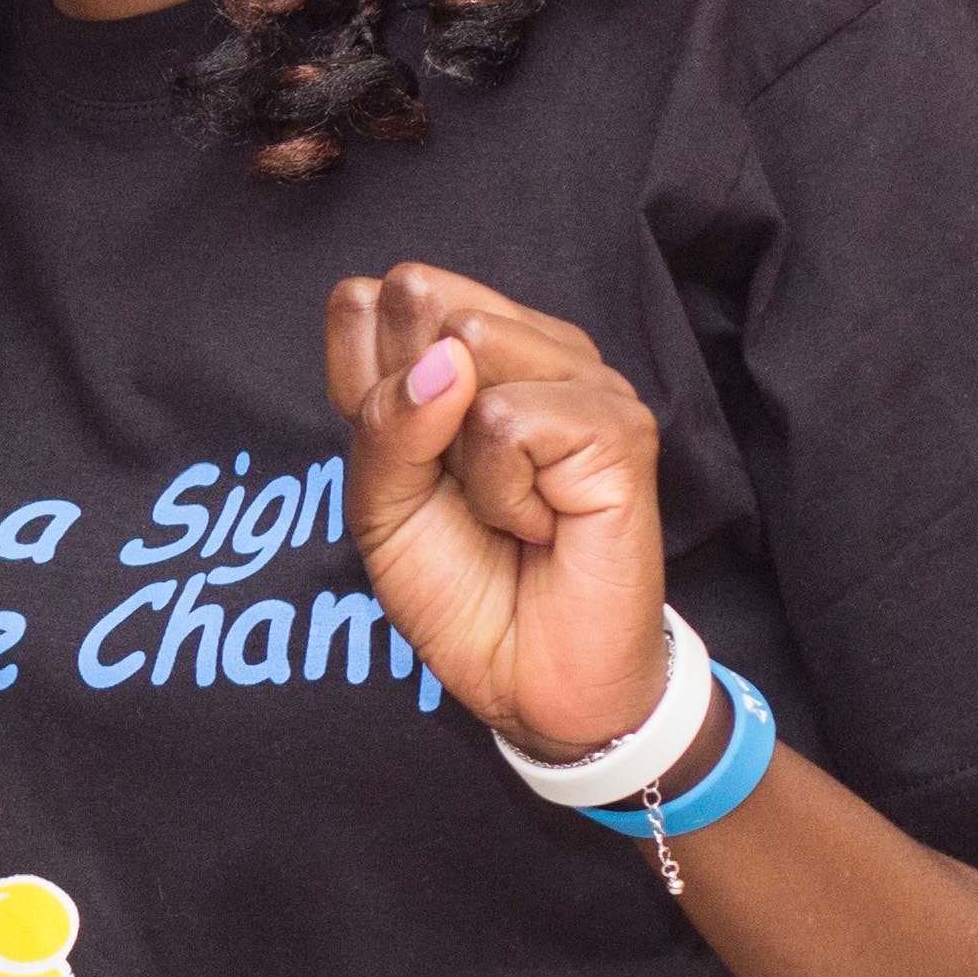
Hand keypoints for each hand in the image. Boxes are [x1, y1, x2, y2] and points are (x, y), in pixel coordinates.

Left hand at [327, 260, 670, 759]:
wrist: (524, 677)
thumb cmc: (459, 585)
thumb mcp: (378, 504)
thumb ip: (382, 420)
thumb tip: (445, 356)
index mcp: (467, 353)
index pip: (369, 300)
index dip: (358, 384)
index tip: (402, 458)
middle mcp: (531, 350)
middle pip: (419, 299)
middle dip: (407, 411)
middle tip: (457, 485)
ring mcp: (584, 380)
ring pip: (465, 349)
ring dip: (457, 454)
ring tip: (503, 506)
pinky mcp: (619, 426)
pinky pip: (509, 420)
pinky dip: (501, 491)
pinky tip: (537, 523)